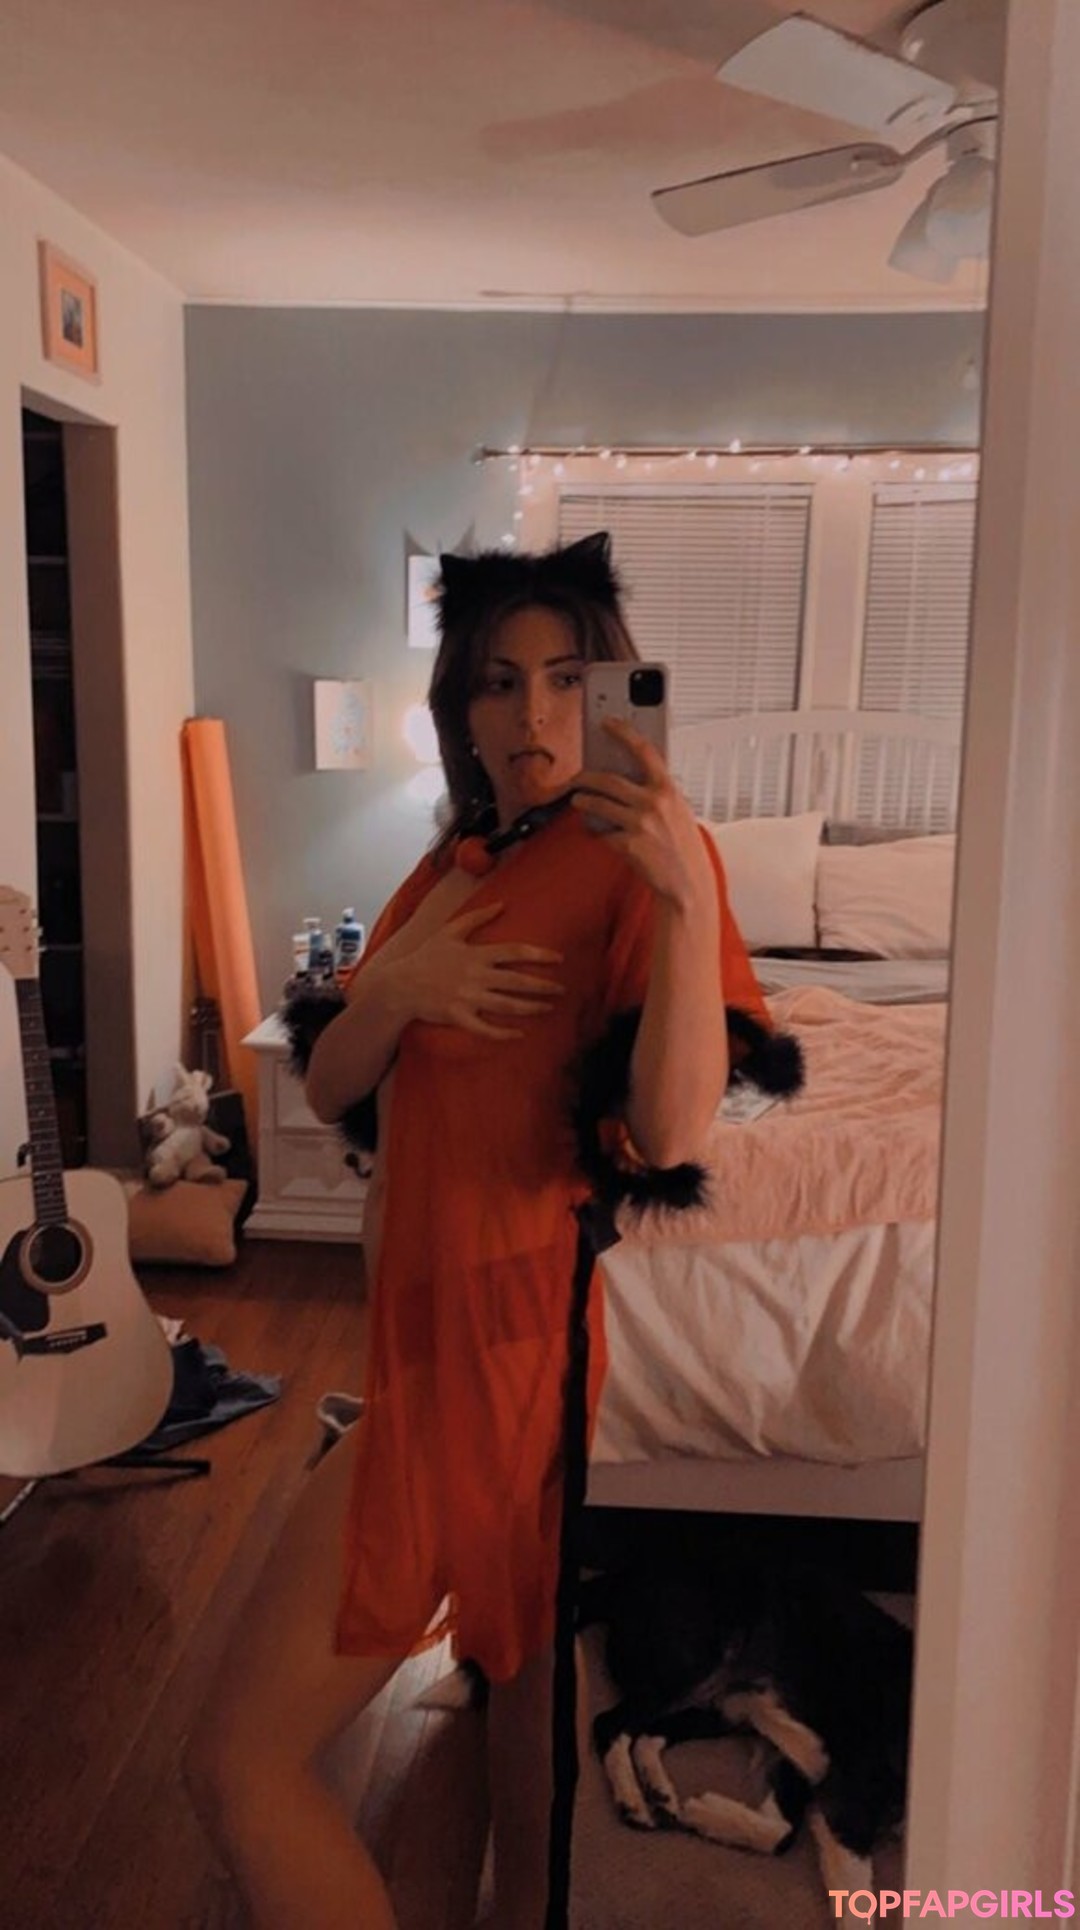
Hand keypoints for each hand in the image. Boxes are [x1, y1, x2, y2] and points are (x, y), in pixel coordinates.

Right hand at [402, 903, 563, 1039]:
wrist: (400, 984)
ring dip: (531, 1007)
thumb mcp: (449, 931)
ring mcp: (466, 997)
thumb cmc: (427, 956)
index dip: (539, 954)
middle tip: (562, 989)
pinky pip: (484, 1028)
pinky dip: (503, 1033)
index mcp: (475, 954)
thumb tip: (502, 904)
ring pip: (506, 1005)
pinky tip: (520, 1034)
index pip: (514, 951)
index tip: (559, 958)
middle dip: (543, 985)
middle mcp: (474, 976)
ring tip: (549, 1008)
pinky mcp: (458, 1016)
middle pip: (516, 981)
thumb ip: (476, 917)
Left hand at [572, 719, 713, 909]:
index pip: (643, 751)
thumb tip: (630, 777)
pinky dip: (597, 833)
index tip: (608, 724)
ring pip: (598, 804)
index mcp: (668, 790)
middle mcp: (653, 803)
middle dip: (586, 777)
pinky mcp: (628, 844)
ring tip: (579, 801)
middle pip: (608, 779)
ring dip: (583, 801)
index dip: (624, 733)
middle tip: (577, 778)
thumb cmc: (684, 849)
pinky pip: (602, 833)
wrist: (688, 883)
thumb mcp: (679, 811)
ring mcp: (640, 823)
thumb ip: (658, 793)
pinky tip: (599, 834)